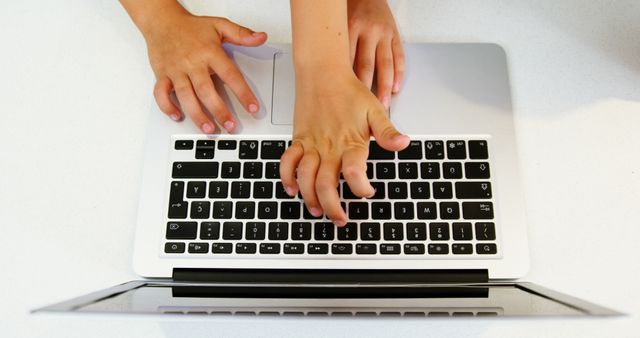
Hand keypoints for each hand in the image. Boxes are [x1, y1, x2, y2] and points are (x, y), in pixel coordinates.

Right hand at [143, 11, 266, 132]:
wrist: (162, 21)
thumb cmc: (191, 27)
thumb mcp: (220, 25)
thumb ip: (241, 34)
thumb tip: (261, 37)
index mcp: (209, 52)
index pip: (230, 75)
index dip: (242, 93)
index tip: (252, 108)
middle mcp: (192, 63)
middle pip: (206, 91)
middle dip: (219, 111)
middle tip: (230, 125)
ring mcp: (176, 71)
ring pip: (185, 96)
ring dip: (196, 114)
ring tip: (208, 128)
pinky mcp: (162, 75)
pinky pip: (161, 94)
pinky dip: (167, 106)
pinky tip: (177, 116)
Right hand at [279, 68, 409, 225]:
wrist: (322, 72)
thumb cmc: (348, 91)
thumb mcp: (375, 110)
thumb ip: (386, 131)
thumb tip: (403, 144)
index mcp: (350, 142)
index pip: (354, 173)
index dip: (361, 188)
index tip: (367, 192)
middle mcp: (329, 147)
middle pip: (326, 185)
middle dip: (333, 207)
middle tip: (340, 219)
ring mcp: (312, 145)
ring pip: (306, 178)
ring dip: (309, 198)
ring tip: (317, 210)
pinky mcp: (299, 140)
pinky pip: (288, 162)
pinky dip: (287, 177)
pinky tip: (293, 189)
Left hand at [347, 0, 403, 108]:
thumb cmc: (349, 10)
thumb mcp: (338, 25)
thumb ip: (338, 47)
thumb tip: (332, 76)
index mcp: (350, 28)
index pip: (349, 61)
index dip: (348, 82)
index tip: (346, 99)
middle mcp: (369, 31)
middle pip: (367, 65)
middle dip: (367, 89)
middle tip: (366, 106)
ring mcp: (384, 33)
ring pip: (385, 64)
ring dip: (385, 85)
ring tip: (384, 102)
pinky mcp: (395, 34)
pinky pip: (399, 56)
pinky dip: (398, 74)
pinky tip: (395, 87)